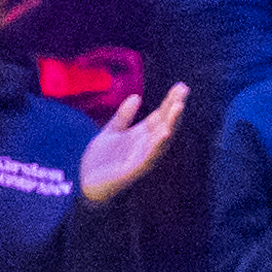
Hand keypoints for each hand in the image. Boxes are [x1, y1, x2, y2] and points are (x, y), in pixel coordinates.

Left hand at [76, 83, 187, 204]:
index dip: (169, 101)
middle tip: (184, 89)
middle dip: (174, 107)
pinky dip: (158, 145)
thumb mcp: (110, 133)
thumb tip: (136, 97)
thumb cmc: (101, 162)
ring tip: (179, 106)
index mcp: (141, 135)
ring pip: (162, 139)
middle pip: (165, 123)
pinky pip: (150, 157)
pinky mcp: (135, 170)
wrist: (87, 185)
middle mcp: (146, 145)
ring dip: (172, 123)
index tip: (180, 86)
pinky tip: (165, 133)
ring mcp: (142, 157)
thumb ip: (123, 117)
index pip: (160, 115)